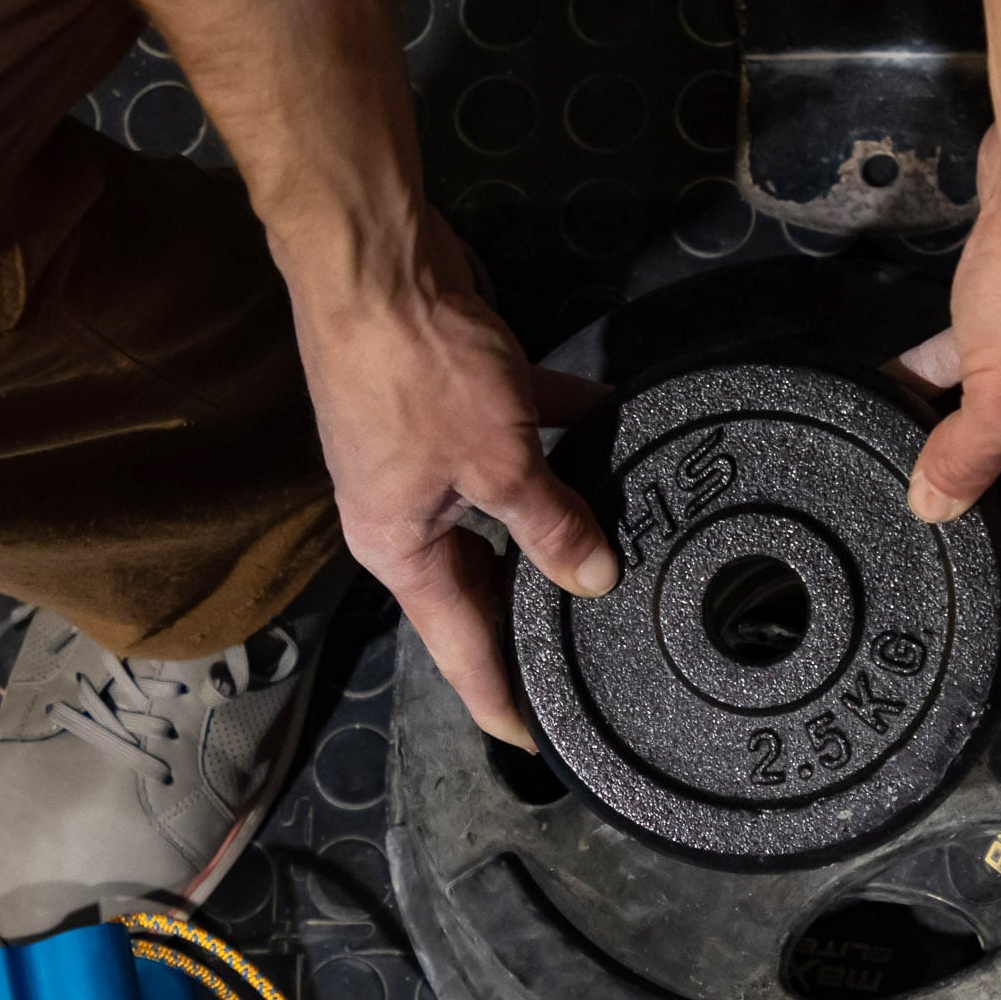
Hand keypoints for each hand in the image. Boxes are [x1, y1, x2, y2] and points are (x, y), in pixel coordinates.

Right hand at [289, 208, 611, 749]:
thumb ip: (550, 525)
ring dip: (558, 515)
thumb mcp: (497, 461)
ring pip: (504, 506)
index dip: (499, 698)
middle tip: (603, 644)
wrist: (374, 257)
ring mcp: (428, 455)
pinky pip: (516, 432)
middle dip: (538, 608)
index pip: (457, 648)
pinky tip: (618, 425)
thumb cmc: (417, 371)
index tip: (537, 743)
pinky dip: (562, 429)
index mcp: (399, 547)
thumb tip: (595, 579)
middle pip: (483, 581)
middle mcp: (408, 512)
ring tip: (626, 544)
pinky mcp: (451, 401)